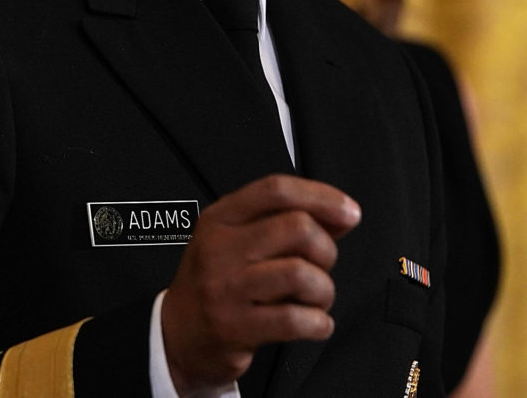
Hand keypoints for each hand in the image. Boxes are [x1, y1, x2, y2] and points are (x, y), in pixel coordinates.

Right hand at [160, 174, 360, 391]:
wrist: (177, 337)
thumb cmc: (218, 284)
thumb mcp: (238, 241)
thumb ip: (286, 223)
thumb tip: (342, 215)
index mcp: (221, 218)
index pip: (276, 190)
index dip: (321, 197)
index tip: (349, 212)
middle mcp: (220, 248)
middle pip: (297, 228)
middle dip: (326, 250)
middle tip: (321, 267)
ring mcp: (225, 287)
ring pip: (300, 274)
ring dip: (324, 290)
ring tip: (316, 299)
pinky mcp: (235, 326)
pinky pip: (295, 320)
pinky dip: (318, 323)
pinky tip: (314, 323)